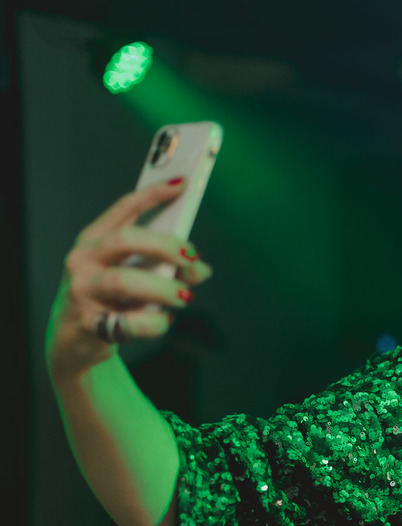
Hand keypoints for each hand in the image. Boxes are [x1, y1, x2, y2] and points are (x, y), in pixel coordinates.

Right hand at [46, 179, 212, 377]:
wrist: (76, 340)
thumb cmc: (110, 299)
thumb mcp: (131, 274)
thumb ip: (165, 266)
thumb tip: (201, 269)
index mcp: (94, 240)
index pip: (124, 208)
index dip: (153, 195)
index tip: (182, 185)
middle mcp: (84, 260)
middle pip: (125, 240)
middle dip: (164, 246)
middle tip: (192, 259)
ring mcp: (83, 291)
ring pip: (124, 281)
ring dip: (162, 288)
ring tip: (184, 296)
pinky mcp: (89, 323)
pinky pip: (129, 322)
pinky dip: (154, 322)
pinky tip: (163, 320)